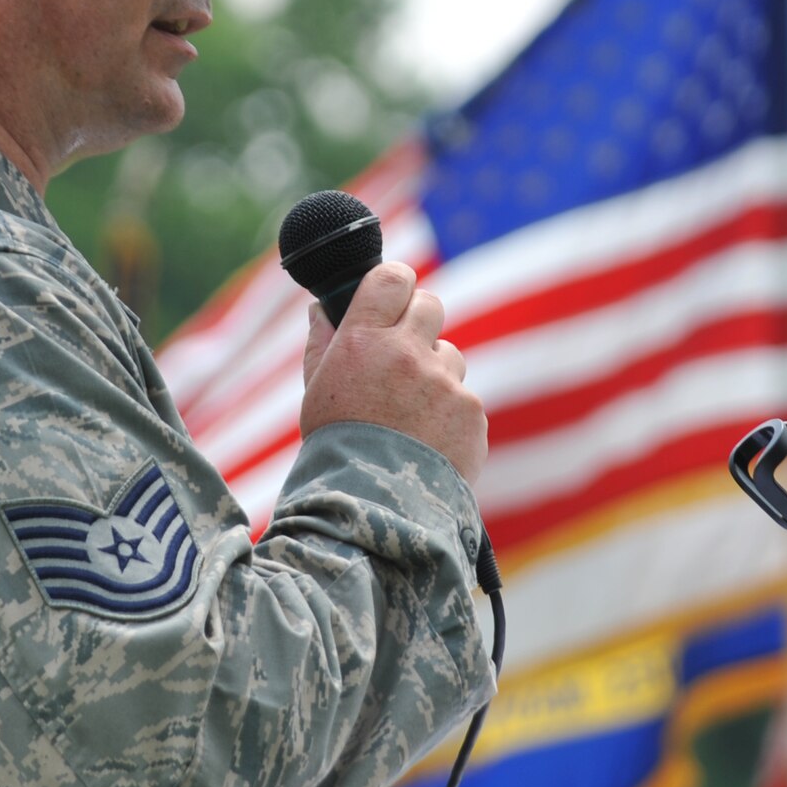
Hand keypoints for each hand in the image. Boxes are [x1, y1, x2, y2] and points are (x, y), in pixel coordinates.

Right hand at [298, 263, 487, 484]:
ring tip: (409, 415)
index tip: (394, 296)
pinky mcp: (471, 412)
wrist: (372, 509)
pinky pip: (464, 399)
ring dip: (435, 374)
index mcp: (363, 340)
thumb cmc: (335, 448)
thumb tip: (322, 308)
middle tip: (403, 354)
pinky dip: (450, 415)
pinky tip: (427, 442)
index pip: (393, 277)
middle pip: (431, 305)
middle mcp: (406, 353)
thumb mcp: (315, 392)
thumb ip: (321, 343)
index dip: (396, 284)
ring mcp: (444, 382)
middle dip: (419, 324)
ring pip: (449, 355)